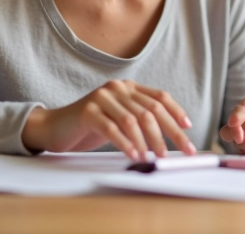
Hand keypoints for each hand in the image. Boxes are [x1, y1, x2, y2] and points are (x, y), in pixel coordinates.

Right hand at [22, 80, 195, 161]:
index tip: (189, 128)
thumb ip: (141, 121)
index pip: (160, 97)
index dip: (176, 112)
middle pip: (151, 110)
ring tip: (156, 158)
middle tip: (182, 151)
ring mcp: (102, 97)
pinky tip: (134, 156)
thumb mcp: (121, 119)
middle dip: (170, 132)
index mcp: (129, 87)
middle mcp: (118, 88)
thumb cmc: (93, 126)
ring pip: (133, 120)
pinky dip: (126, 144)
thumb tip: (170, 139)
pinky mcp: (88, 111)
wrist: (56, 127)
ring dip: (148, 142)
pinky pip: (113, 129)